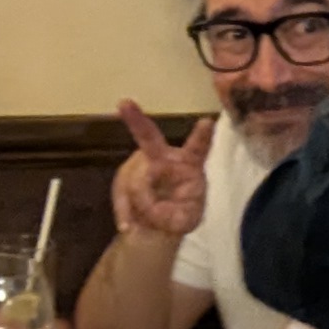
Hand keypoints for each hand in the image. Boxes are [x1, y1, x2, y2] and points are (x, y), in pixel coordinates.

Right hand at [110, 100, 214, 239]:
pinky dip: (123, 208)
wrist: (156, 223)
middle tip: (124, 104)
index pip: (198, 148)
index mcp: (190, 164)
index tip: (207, 121)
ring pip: (134, 180)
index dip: (202, 136)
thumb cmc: (179, 213)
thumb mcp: (186, 221)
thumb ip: (178, 216)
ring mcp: (142, 164)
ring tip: (147, 220)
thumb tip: (154, 210)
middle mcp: (164, 156)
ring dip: (137, 203)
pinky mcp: (127, 176)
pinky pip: (121, 189)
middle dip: (136, 120)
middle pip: (149, 138)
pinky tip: (127, 225)